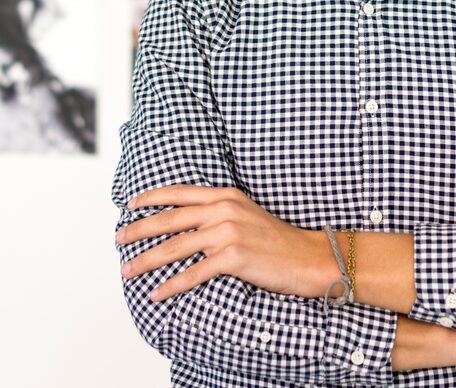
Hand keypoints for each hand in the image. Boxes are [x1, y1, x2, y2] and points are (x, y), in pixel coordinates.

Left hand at [116, 185, 320, 301]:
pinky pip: (193, 273)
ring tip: (127, 269)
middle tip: (118, 238)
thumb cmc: (276, 240)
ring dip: (146, 260)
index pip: (180, 193)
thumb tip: (188, 224)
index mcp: (226, 195)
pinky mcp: (234, 257)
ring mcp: (228, 232)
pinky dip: (171, 285)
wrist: (306, 256)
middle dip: (139, 229)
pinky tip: (156, 293)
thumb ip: (219, 212)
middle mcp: (224, 209)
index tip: (130, 205)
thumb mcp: (246, 214)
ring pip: (176, 246)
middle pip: (170, 218)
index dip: (152, 198)